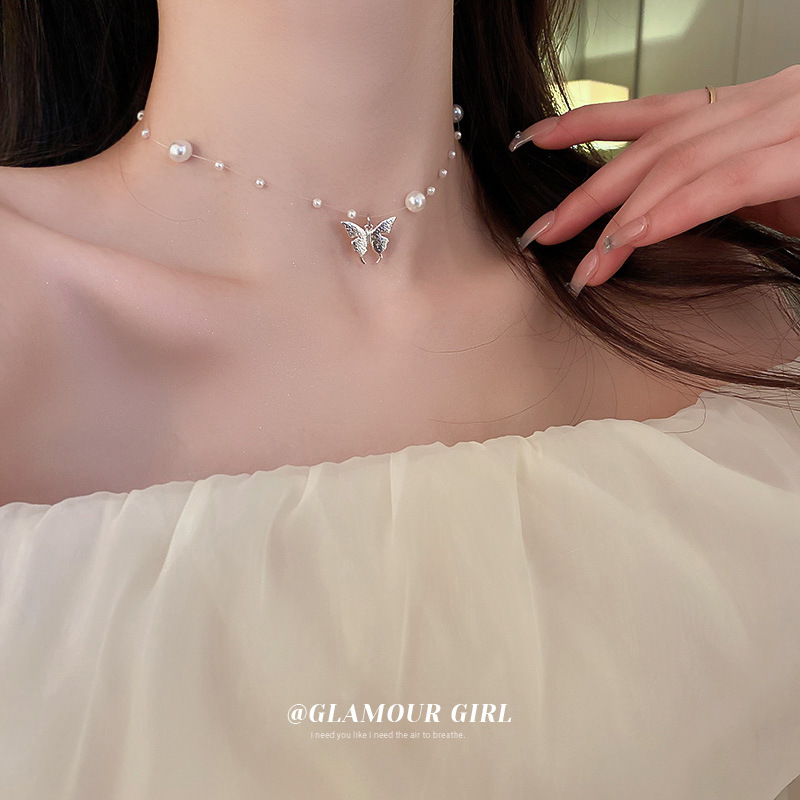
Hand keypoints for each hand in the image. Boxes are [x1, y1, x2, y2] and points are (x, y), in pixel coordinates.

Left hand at [510, 65, 799, 297]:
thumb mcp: (776, 188)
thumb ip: (721, 189)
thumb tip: (656, 219)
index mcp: (752, 110)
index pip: (657, 112)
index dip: (589, 124)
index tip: (534, 141)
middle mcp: (767, 102)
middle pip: (656, 142)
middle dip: (590, 190)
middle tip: (544, 231)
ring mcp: (791, 120)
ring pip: (682, 159)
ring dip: (623, 214)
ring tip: (584, 260)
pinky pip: (730, 179)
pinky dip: (676, 209)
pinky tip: (633, 237)